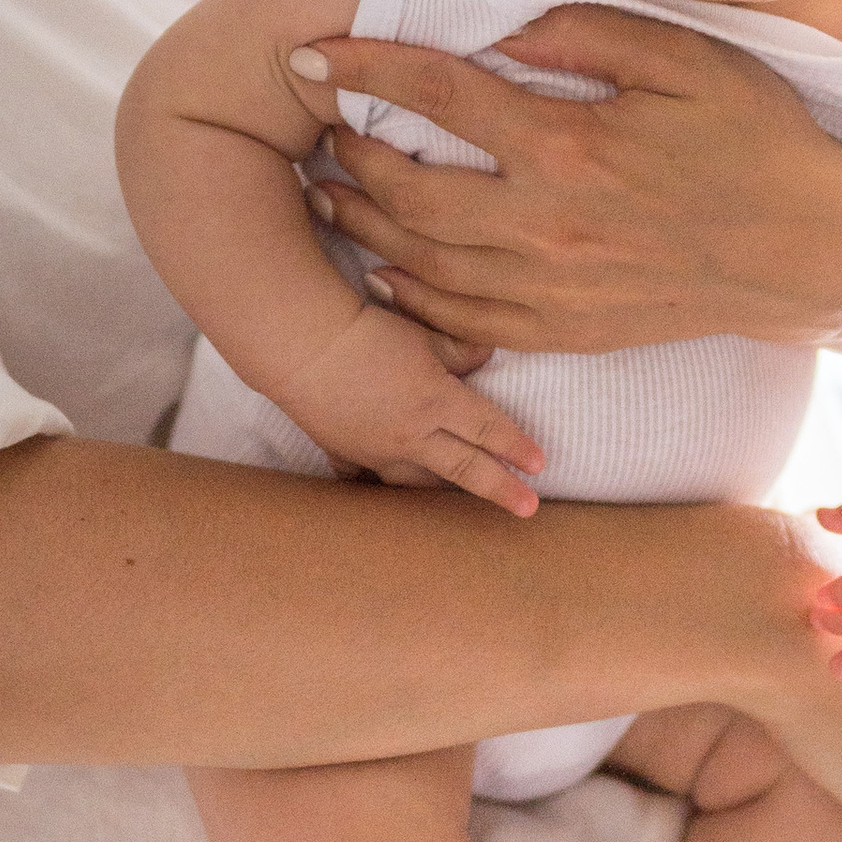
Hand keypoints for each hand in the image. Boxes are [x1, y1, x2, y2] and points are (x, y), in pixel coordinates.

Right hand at [270, 304, 546, 516]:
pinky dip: (381, 489)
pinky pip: (369, 480)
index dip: (517, 446)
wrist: (301, 345)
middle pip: (465, 467)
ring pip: (420, 482)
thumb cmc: (366, 331)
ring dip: (444, 494)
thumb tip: (486, 357)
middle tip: (529, 510)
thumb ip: (459, 350)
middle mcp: (412, 434)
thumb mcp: (423, 332)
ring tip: (462, 506)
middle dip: (500, 488)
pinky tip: (388, 502)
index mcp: (437, 401)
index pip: (488, 428)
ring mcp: (376, 449)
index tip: (541, 465)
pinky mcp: (344, 451)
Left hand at [294, 5, 841, 356]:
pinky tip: (386, 272)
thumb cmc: (758, 141)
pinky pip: (461, 322)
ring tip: (329, 193)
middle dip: (346, 155)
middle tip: (319, 125)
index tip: (310, 51)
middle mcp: (546, 224)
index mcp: (569, 145)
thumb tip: (501, 31)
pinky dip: (410, 298)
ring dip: (362, 226)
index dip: (362, 68)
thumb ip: (587, 33)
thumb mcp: (686, 59)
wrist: (813, 253)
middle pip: (406, 190)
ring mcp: (551, 288)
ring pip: (419, 264)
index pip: (436, 96)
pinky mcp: (566, 331)